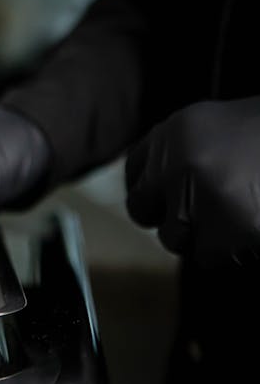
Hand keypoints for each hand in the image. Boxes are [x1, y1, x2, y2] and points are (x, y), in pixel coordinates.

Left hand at [126, 98, 259, 268]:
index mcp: (179, 128)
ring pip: (174, 238)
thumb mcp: (226, 132)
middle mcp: (178, 158)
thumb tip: (156, 196)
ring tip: (243, 214)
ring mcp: (199, 194)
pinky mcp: (226, 229)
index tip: (159, 199)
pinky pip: (209, 255)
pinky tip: (254, 227)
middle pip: (141, 207)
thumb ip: (188, 156)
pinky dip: (232, 249)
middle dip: (167, 217)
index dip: (148, 188)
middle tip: (200, 218)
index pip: (135, 168)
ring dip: (204, 236)